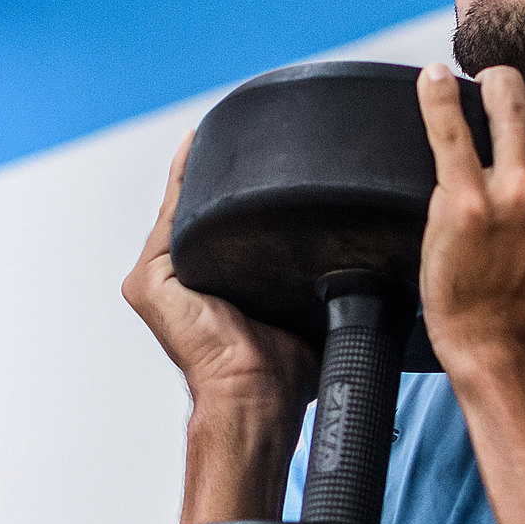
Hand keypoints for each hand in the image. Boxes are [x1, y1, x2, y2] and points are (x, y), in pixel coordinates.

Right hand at [123, 130, 319, 411]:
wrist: (262, 396)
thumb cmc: (288, 368)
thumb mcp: (308, 304)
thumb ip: (322, 272)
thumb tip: (373, 245)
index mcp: (213, 284)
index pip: (227, 225)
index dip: (247, 190)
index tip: (274, 149)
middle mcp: (183, 279)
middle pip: (205, 212)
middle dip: (226, 174)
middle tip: (260, 126)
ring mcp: (161, 279)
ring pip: (187, 207)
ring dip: (205, 169)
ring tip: (231, 127)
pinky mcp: (150, 280)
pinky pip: (172, 215)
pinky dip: (183, 178)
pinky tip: (198, 142)